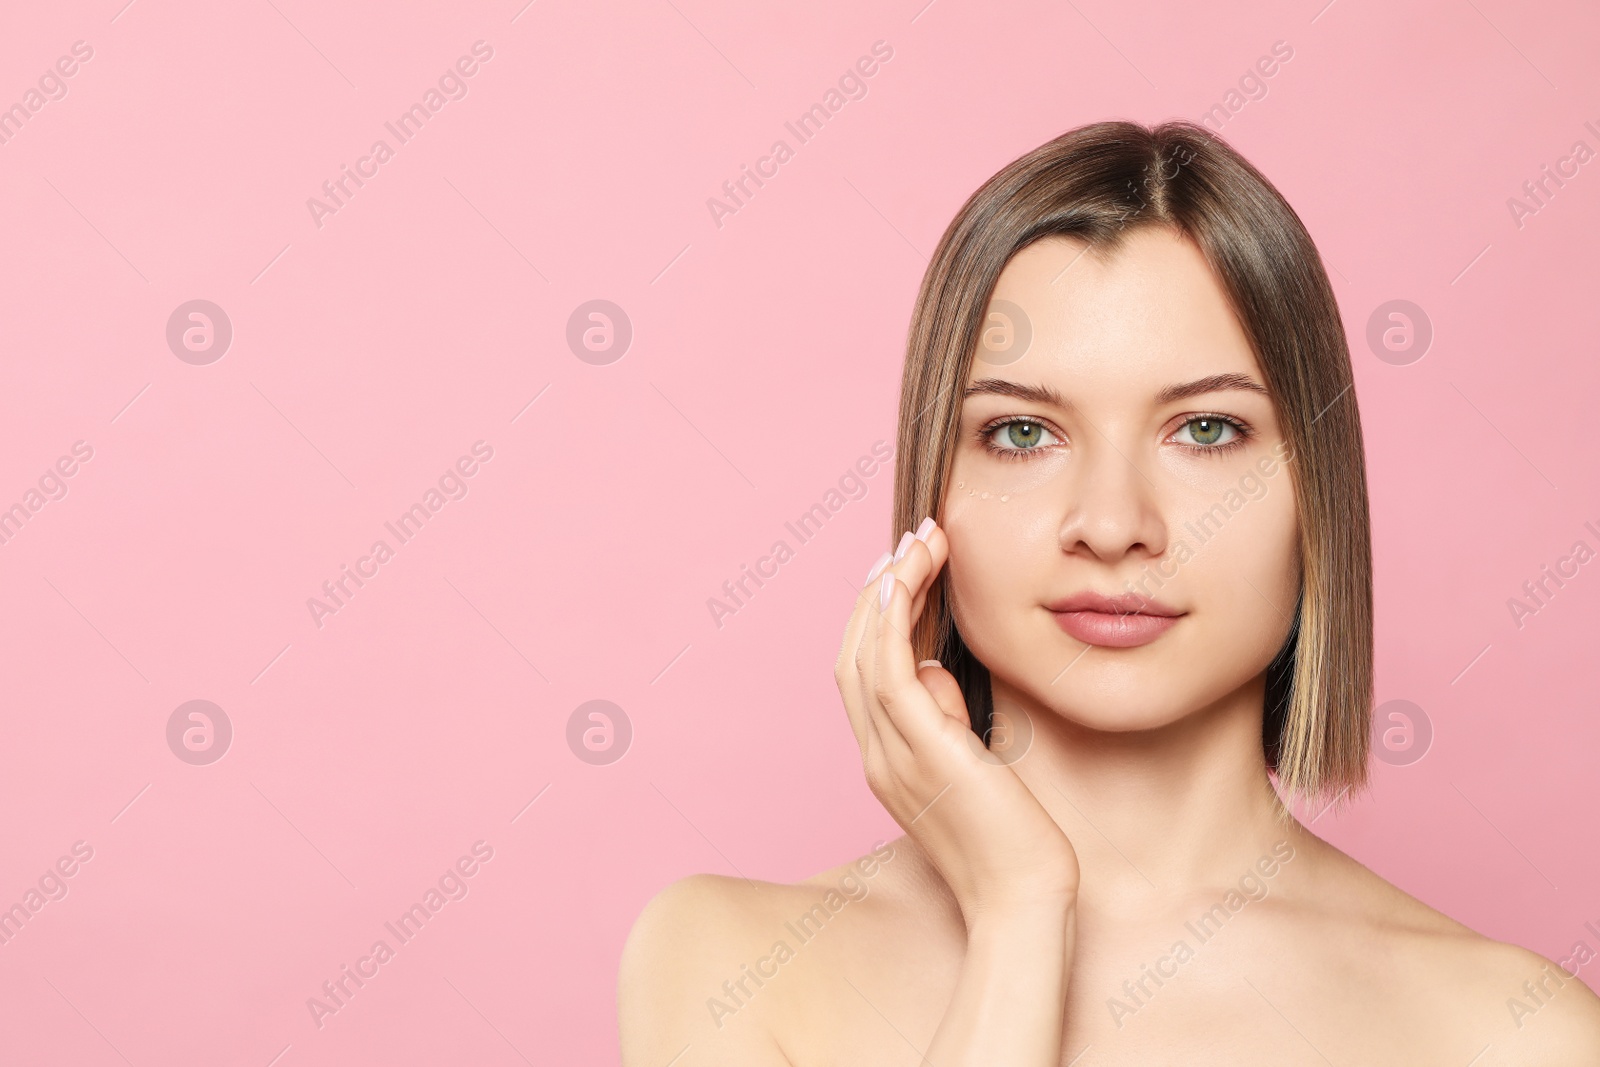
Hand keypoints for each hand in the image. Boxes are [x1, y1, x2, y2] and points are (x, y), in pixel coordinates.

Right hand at [835, 518, 1079, 923]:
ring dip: (886, 589)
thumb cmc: (1013, 845)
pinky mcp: (920, 752)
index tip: (907, 570)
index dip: (879, 615)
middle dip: (877, 590)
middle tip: (914, 540)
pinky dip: (888, 620)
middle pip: (853, 654)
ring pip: (863, 653)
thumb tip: (936, 673)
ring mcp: (891, 755)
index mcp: (888, 760)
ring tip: (919, 542)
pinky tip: (905, 580)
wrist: (1023, 901)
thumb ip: (948, 720)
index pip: (867, 672)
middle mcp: (877, 755)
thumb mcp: (974, 768)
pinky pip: (887, 671)